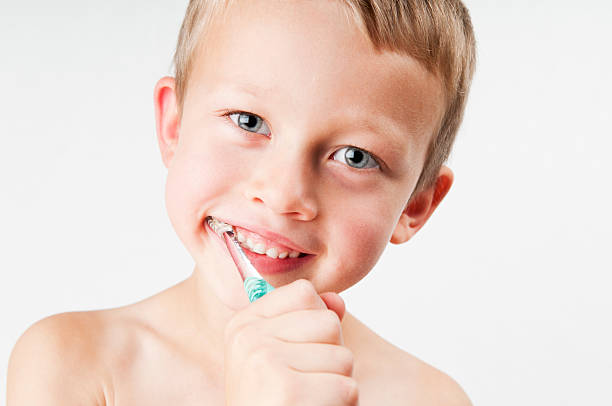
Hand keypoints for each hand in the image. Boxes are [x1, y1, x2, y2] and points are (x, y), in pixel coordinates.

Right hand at [224, 279, 358, 404]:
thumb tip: (338, 300)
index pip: (304, 293)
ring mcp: (264, 361)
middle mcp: (248, 338)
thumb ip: (309, 323)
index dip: (314, 328)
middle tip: (304, 386)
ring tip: (308, 402)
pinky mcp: (288, 391)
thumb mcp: (284, 358)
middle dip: (330, 357)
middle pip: (328, 322)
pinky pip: (347, 387)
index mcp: (243, 325)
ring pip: (342, 355)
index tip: (294, 358)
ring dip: (336, 385)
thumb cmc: (275, 404)